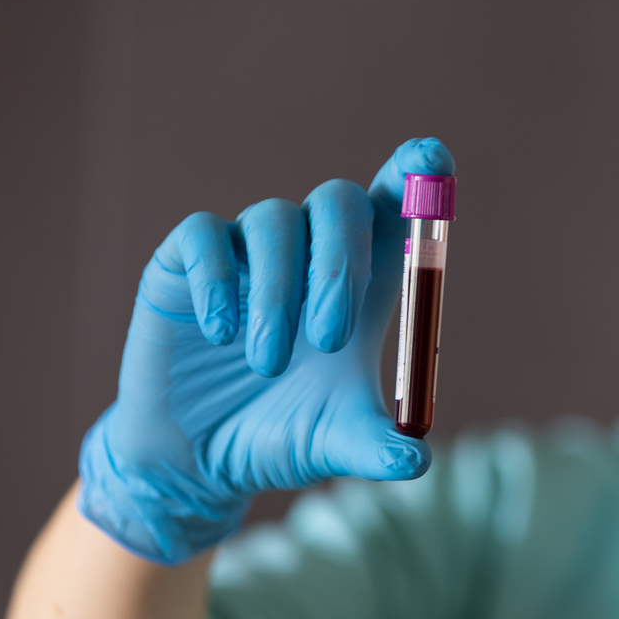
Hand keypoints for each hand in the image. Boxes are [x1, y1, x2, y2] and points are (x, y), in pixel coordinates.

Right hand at [77, 138, 453, 564]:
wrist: (196, 461)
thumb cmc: (279, 436)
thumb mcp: (333, 443)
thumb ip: (376, 445)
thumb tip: (417, 460)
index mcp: (361, 280)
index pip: (393, 205)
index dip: (414, 175)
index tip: (431, 157)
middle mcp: (309, 252)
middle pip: (339, 201)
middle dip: (340, 261)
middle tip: (329, 338)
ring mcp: (248, 251)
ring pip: (274, 220)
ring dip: (278, 294)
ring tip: (268, 365)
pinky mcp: (187, 261)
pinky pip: (205, 233)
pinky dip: (219, 280)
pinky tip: (221, 334)